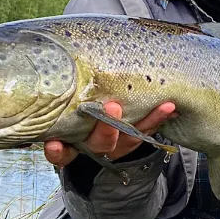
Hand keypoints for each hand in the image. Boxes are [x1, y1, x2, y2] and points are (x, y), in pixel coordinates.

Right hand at [43, 101, 177, 168]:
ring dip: (147, 121)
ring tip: (164, 106)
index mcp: (71, 145)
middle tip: (112, 107)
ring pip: (130, 138)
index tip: (54, 144)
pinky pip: (147, 131)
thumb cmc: (74, 117)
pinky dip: (157, 119)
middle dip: (107, 128)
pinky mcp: (133, 140)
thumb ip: (63, 102)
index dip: (58, 151)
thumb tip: (49, 65)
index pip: (62, 153)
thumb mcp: (66, 115)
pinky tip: (170, 109)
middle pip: (100, 143)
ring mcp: (116, 145)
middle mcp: (94, 147)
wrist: (98, 135)